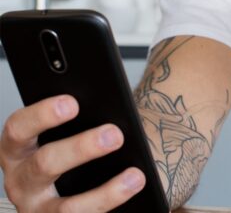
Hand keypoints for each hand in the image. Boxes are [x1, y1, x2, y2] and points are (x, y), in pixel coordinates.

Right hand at [0, 95, 145, 211]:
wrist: (94, 171)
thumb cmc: (82, 139)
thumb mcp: (75, 126)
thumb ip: (85, 117)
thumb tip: (114, 111)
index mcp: (19, 148)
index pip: (19, 128)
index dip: (42, 115)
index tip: (73, 104)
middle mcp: (22, 180)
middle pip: (44, 164)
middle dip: (81, 149)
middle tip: (115, 135)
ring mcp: (38, 209)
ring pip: (65, 208)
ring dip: (104, 193)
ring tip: (136, 176)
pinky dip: (111, 203)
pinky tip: (134, 188)